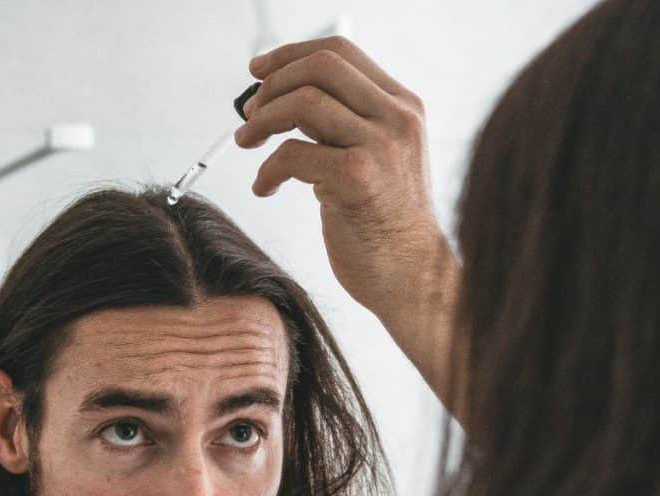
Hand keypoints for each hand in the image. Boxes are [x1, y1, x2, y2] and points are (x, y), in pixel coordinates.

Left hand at [235, 36, 453, 324]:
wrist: (412, 277)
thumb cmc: (386, 227)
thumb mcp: (378, 161)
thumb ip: (347, 126)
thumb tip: (286, 100)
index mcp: (402, 107)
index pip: (340, 53)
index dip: (290, 55)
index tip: (259, 73)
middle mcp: (397, 119)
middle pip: (320, 67)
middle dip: (273, 85)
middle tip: (249, 115)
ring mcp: (381, 146)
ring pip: (304, 102)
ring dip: (262, 121)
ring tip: (247, 144)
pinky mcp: (359, 179)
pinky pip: (293, 154)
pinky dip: (267, 169)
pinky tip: (265, 188)